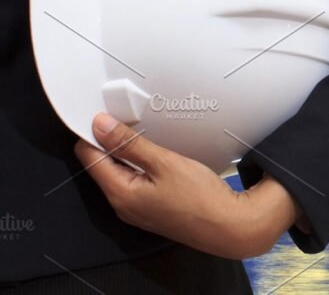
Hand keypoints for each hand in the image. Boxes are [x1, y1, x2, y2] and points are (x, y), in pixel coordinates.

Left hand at [74, 112, 304, 259]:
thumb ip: (130, 144)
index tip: (106, 115)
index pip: (88, 157)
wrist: (226, 226)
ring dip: (126, 153)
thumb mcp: (164, 163)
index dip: (92, 133)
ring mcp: (136, 209)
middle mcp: (122, 204)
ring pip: (119, 173)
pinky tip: (155, 156)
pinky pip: (134, 182)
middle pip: (101, 165)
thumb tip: (101, 126)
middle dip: (109, 141)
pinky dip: (138, 165)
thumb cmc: (200, 198)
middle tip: (128, 119)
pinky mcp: (150, 209)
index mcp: (119, 193)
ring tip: (144, 134)